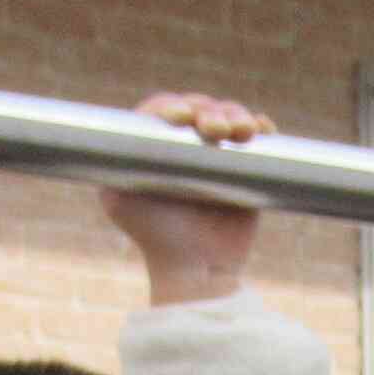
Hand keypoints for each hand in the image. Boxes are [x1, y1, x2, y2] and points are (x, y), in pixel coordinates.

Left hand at [104, 91, 274, 305]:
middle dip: (211, 111)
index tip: (181, 118)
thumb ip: (111, 166)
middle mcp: (187, 144)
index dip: (174, 105)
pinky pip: (258, 135)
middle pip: (201, 107)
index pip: (164, 110)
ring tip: (242, 132)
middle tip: (215, 131)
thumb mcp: (119, 200)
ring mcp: (219, 153)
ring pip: (231, 116)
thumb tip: (111, 134)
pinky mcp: (247, 166)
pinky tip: (262, 129)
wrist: (198, 269)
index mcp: (156, 146)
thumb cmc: (155, 236)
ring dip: (237, 115)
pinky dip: (262, 125)